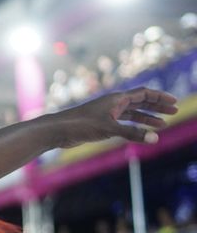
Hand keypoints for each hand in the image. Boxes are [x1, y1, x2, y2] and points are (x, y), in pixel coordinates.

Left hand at [50, 87, 177, 148]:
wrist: (58, 130)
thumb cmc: (81, 125)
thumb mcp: (109, 129)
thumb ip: (132, 133)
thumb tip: (155, 138)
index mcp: (116, 99)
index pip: (143, 93)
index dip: (159, 97)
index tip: (173, 101)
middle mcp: (112, 104)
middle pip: (140, 102)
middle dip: (157, 107)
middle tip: (174, 112)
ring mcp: (107, 114)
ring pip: (132, 114)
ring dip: (147, 118)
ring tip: (162, 125)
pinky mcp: (101, 124)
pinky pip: (123, 123)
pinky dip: (134, 127)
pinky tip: (142, 133)